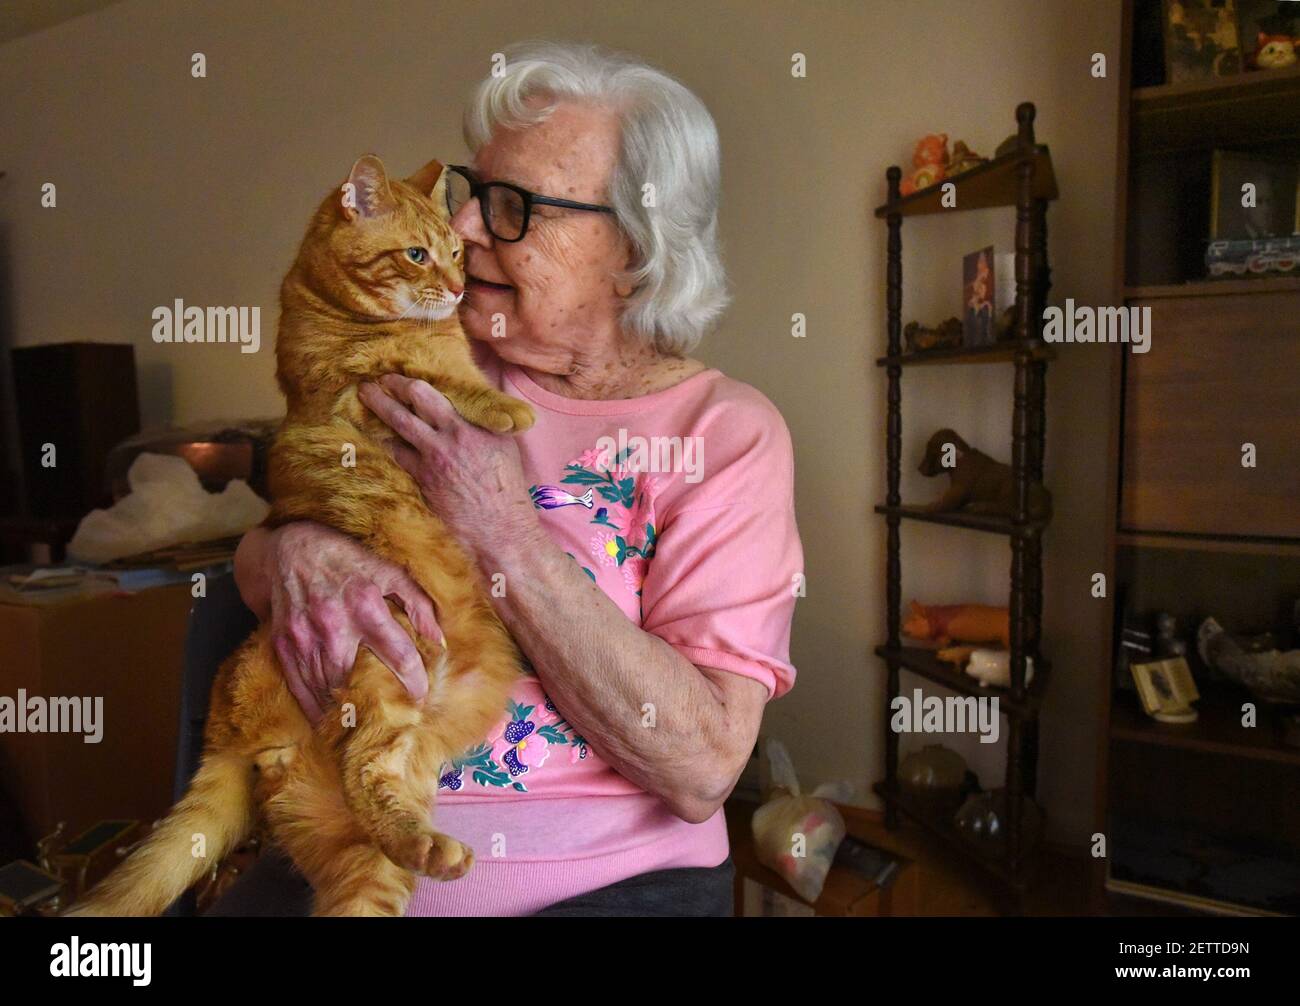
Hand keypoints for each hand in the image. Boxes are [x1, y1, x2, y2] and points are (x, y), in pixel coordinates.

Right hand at [263, 521, 440, 722]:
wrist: (289, 549)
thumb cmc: (346, 559)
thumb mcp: (388, 570)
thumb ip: (417, 603)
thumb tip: (439, 639)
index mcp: (365, 605)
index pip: (399, 655)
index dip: (415, 681)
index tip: (423, 696)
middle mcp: (334, 625)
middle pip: (359, 680)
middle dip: (378, 703)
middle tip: (394, 719)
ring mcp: (304, 638)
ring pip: (328, 689)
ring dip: (346, 711)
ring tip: (364, 726)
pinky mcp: (283, 645)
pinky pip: (299, 687)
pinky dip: (313, 708)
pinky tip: (327, 722)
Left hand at [357, 374, 542, 560]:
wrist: (500, 527)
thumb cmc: (506, 488)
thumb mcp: (504, 445)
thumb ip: (485, 423)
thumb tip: (471, 405)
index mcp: (474, 425)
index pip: (436, 393)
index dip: (413, 383)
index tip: (401, 378)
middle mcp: (452, 435)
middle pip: (413, 400)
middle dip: (390, 388)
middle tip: (374, 382)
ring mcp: (434, 457)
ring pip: (398, 424)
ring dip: (379, 408)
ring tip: (366, 398)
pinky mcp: (423, 479)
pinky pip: (396, 454)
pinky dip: (385, 442)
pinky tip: (376, 436)